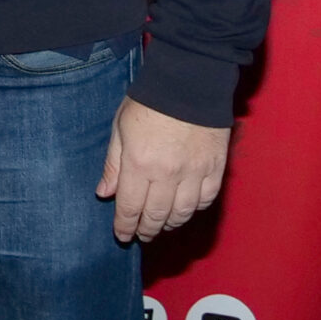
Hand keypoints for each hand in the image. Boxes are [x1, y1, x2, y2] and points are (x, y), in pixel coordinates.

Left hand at [96, 95, 228, 242]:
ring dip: (169, 224)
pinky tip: (185, 209)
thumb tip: (105, 193)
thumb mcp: (120, 128)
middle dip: (146, 230)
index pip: (131, 208)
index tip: (123, 236)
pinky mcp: (216, 168)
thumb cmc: (149, 103)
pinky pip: (205, 200)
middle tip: (141, 235)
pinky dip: (194, 209)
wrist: (190, 83)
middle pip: (156, 215)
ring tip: (161, 225)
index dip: (125, 226)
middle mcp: (168, 174)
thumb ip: (113, 164)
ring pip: (182, 213)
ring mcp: (195, 172)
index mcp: (140, 163)